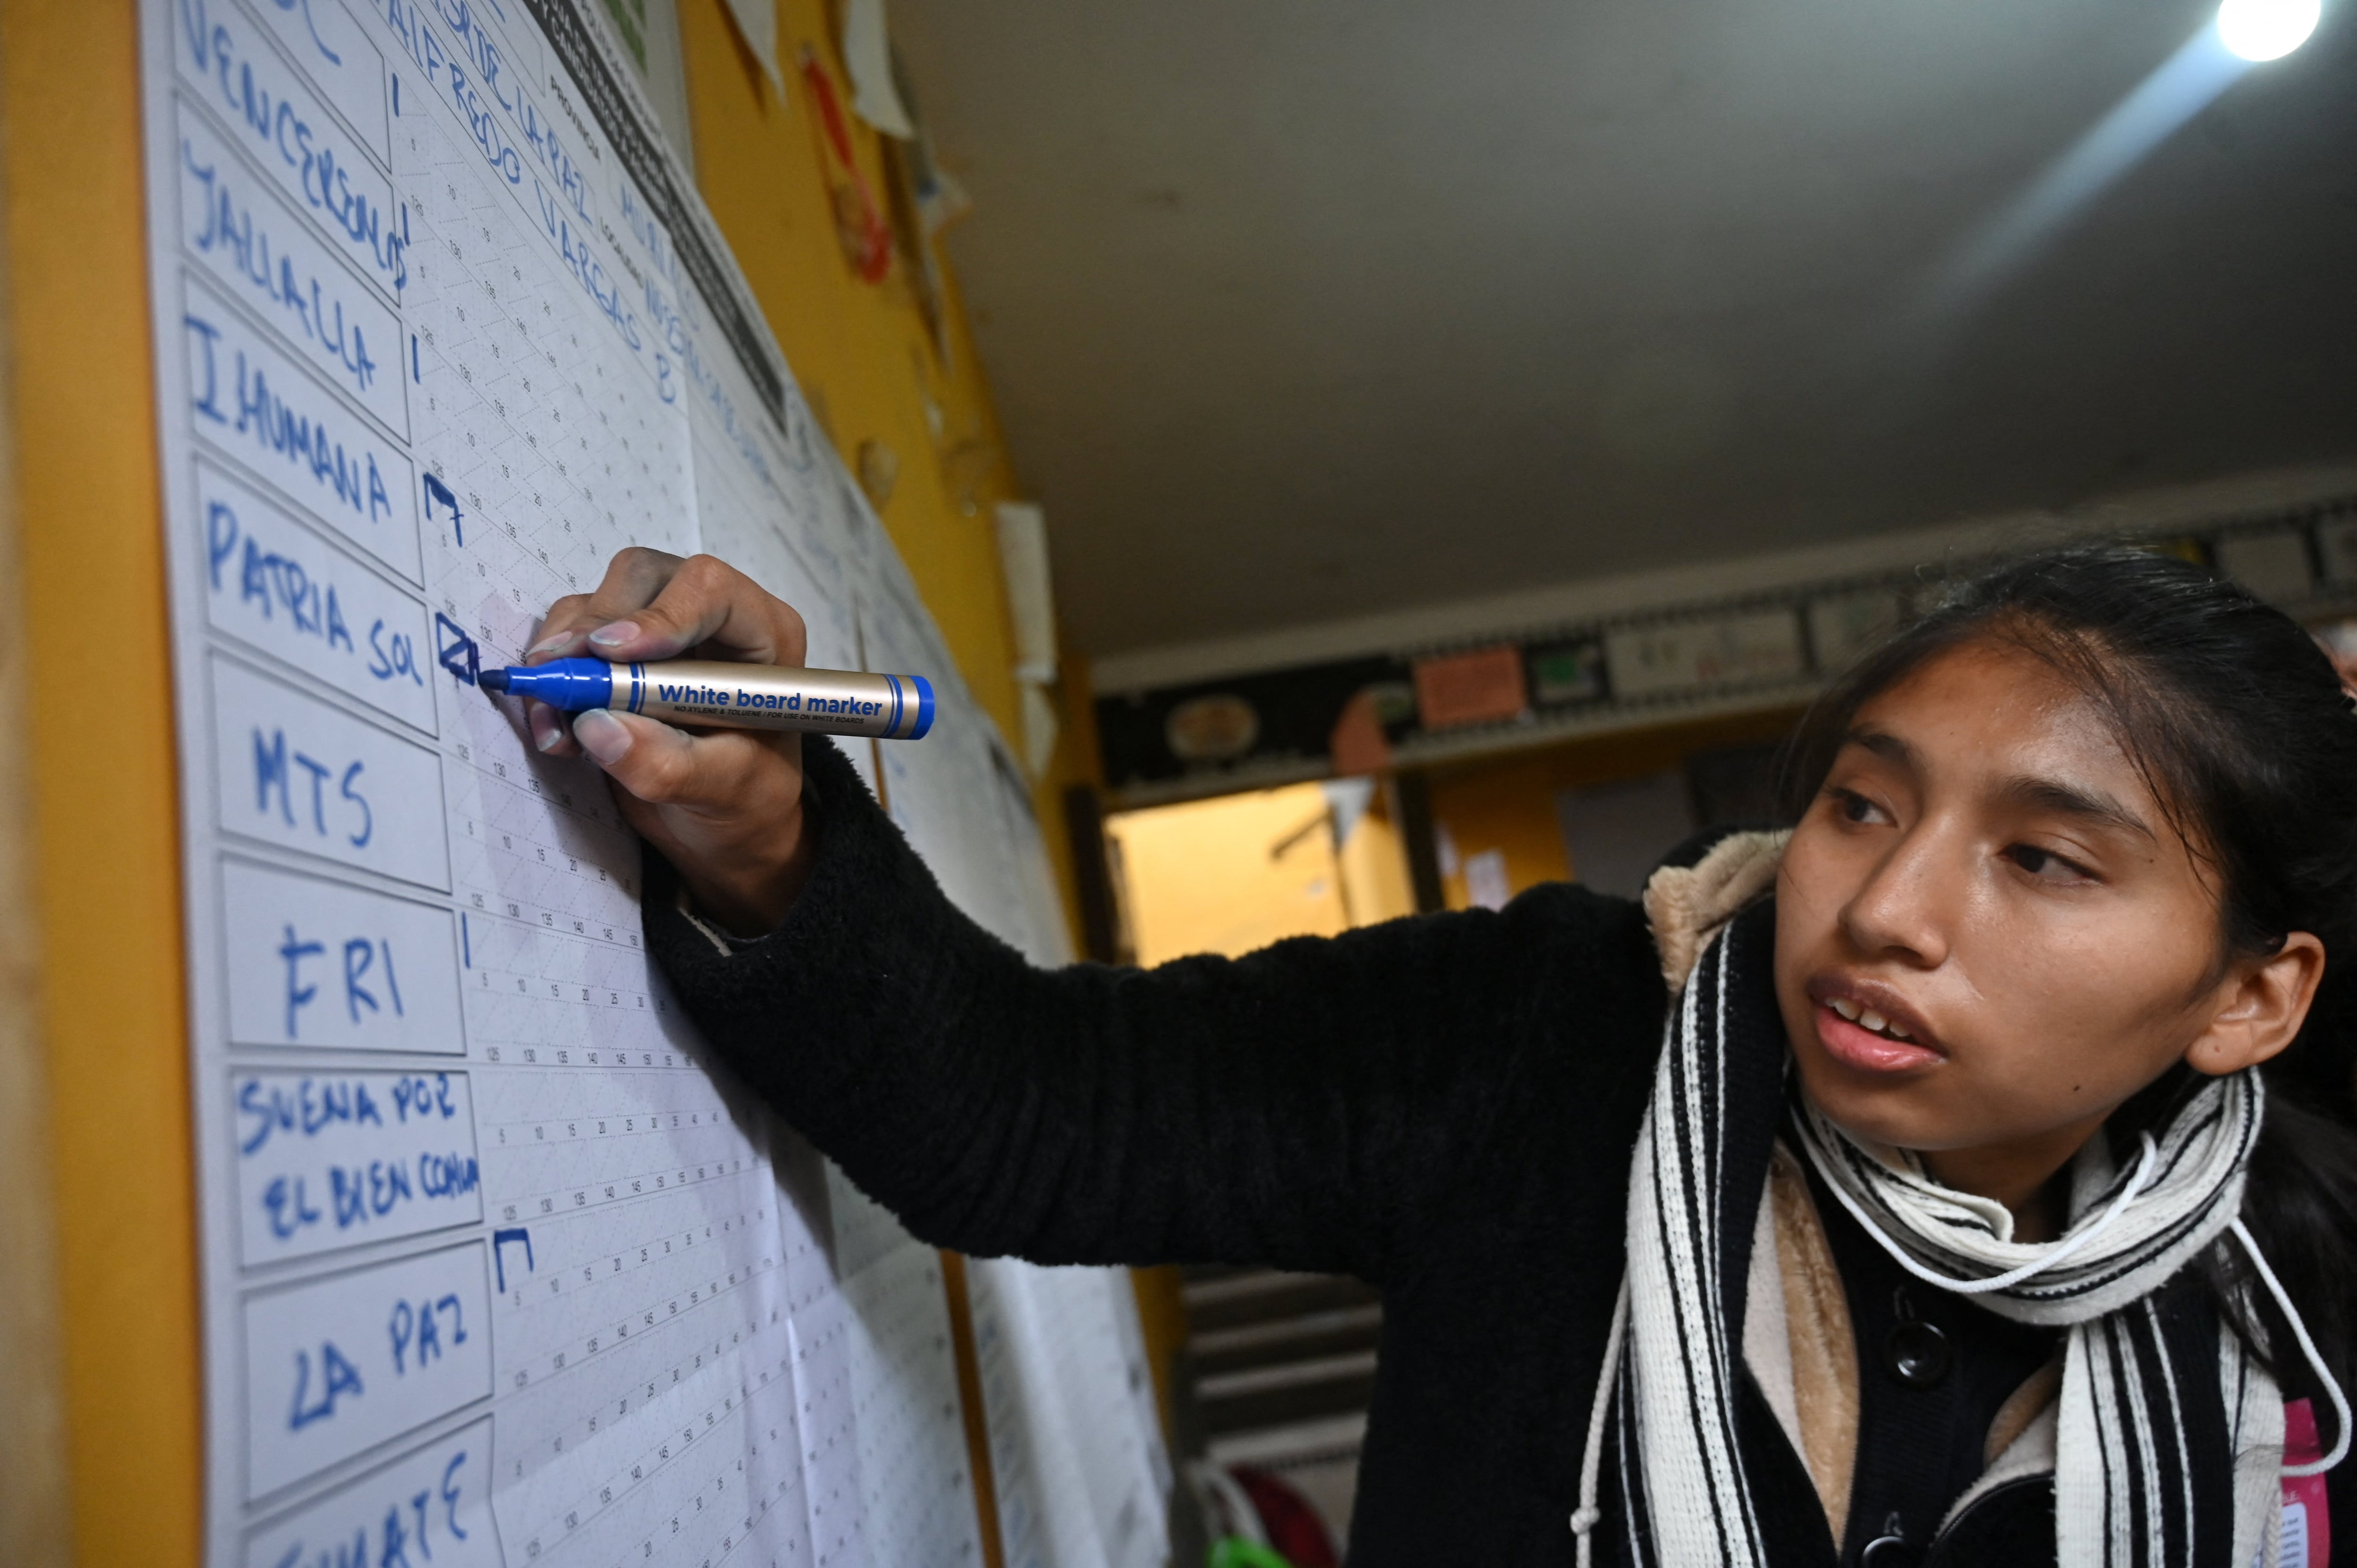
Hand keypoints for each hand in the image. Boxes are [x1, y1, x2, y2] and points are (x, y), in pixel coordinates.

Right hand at [523, 549, 814, 934]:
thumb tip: (597, 726)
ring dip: (562, 659)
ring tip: (556, 728)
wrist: (725, 821)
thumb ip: (669, 765)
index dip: (658, 614)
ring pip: (593, 605)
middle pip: (640, 579)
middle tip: (559, 685)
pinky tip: (557, 729)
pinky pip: (568, 638)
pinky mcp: (615, 650)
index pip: (709, 589)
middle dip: (591, 630)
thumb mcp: (726, 791)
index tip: (609, 653)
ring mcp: (657, 625)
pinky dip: (551, 678)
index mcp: (762, 632)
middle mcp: (708, 614)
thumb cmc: (746, 797)